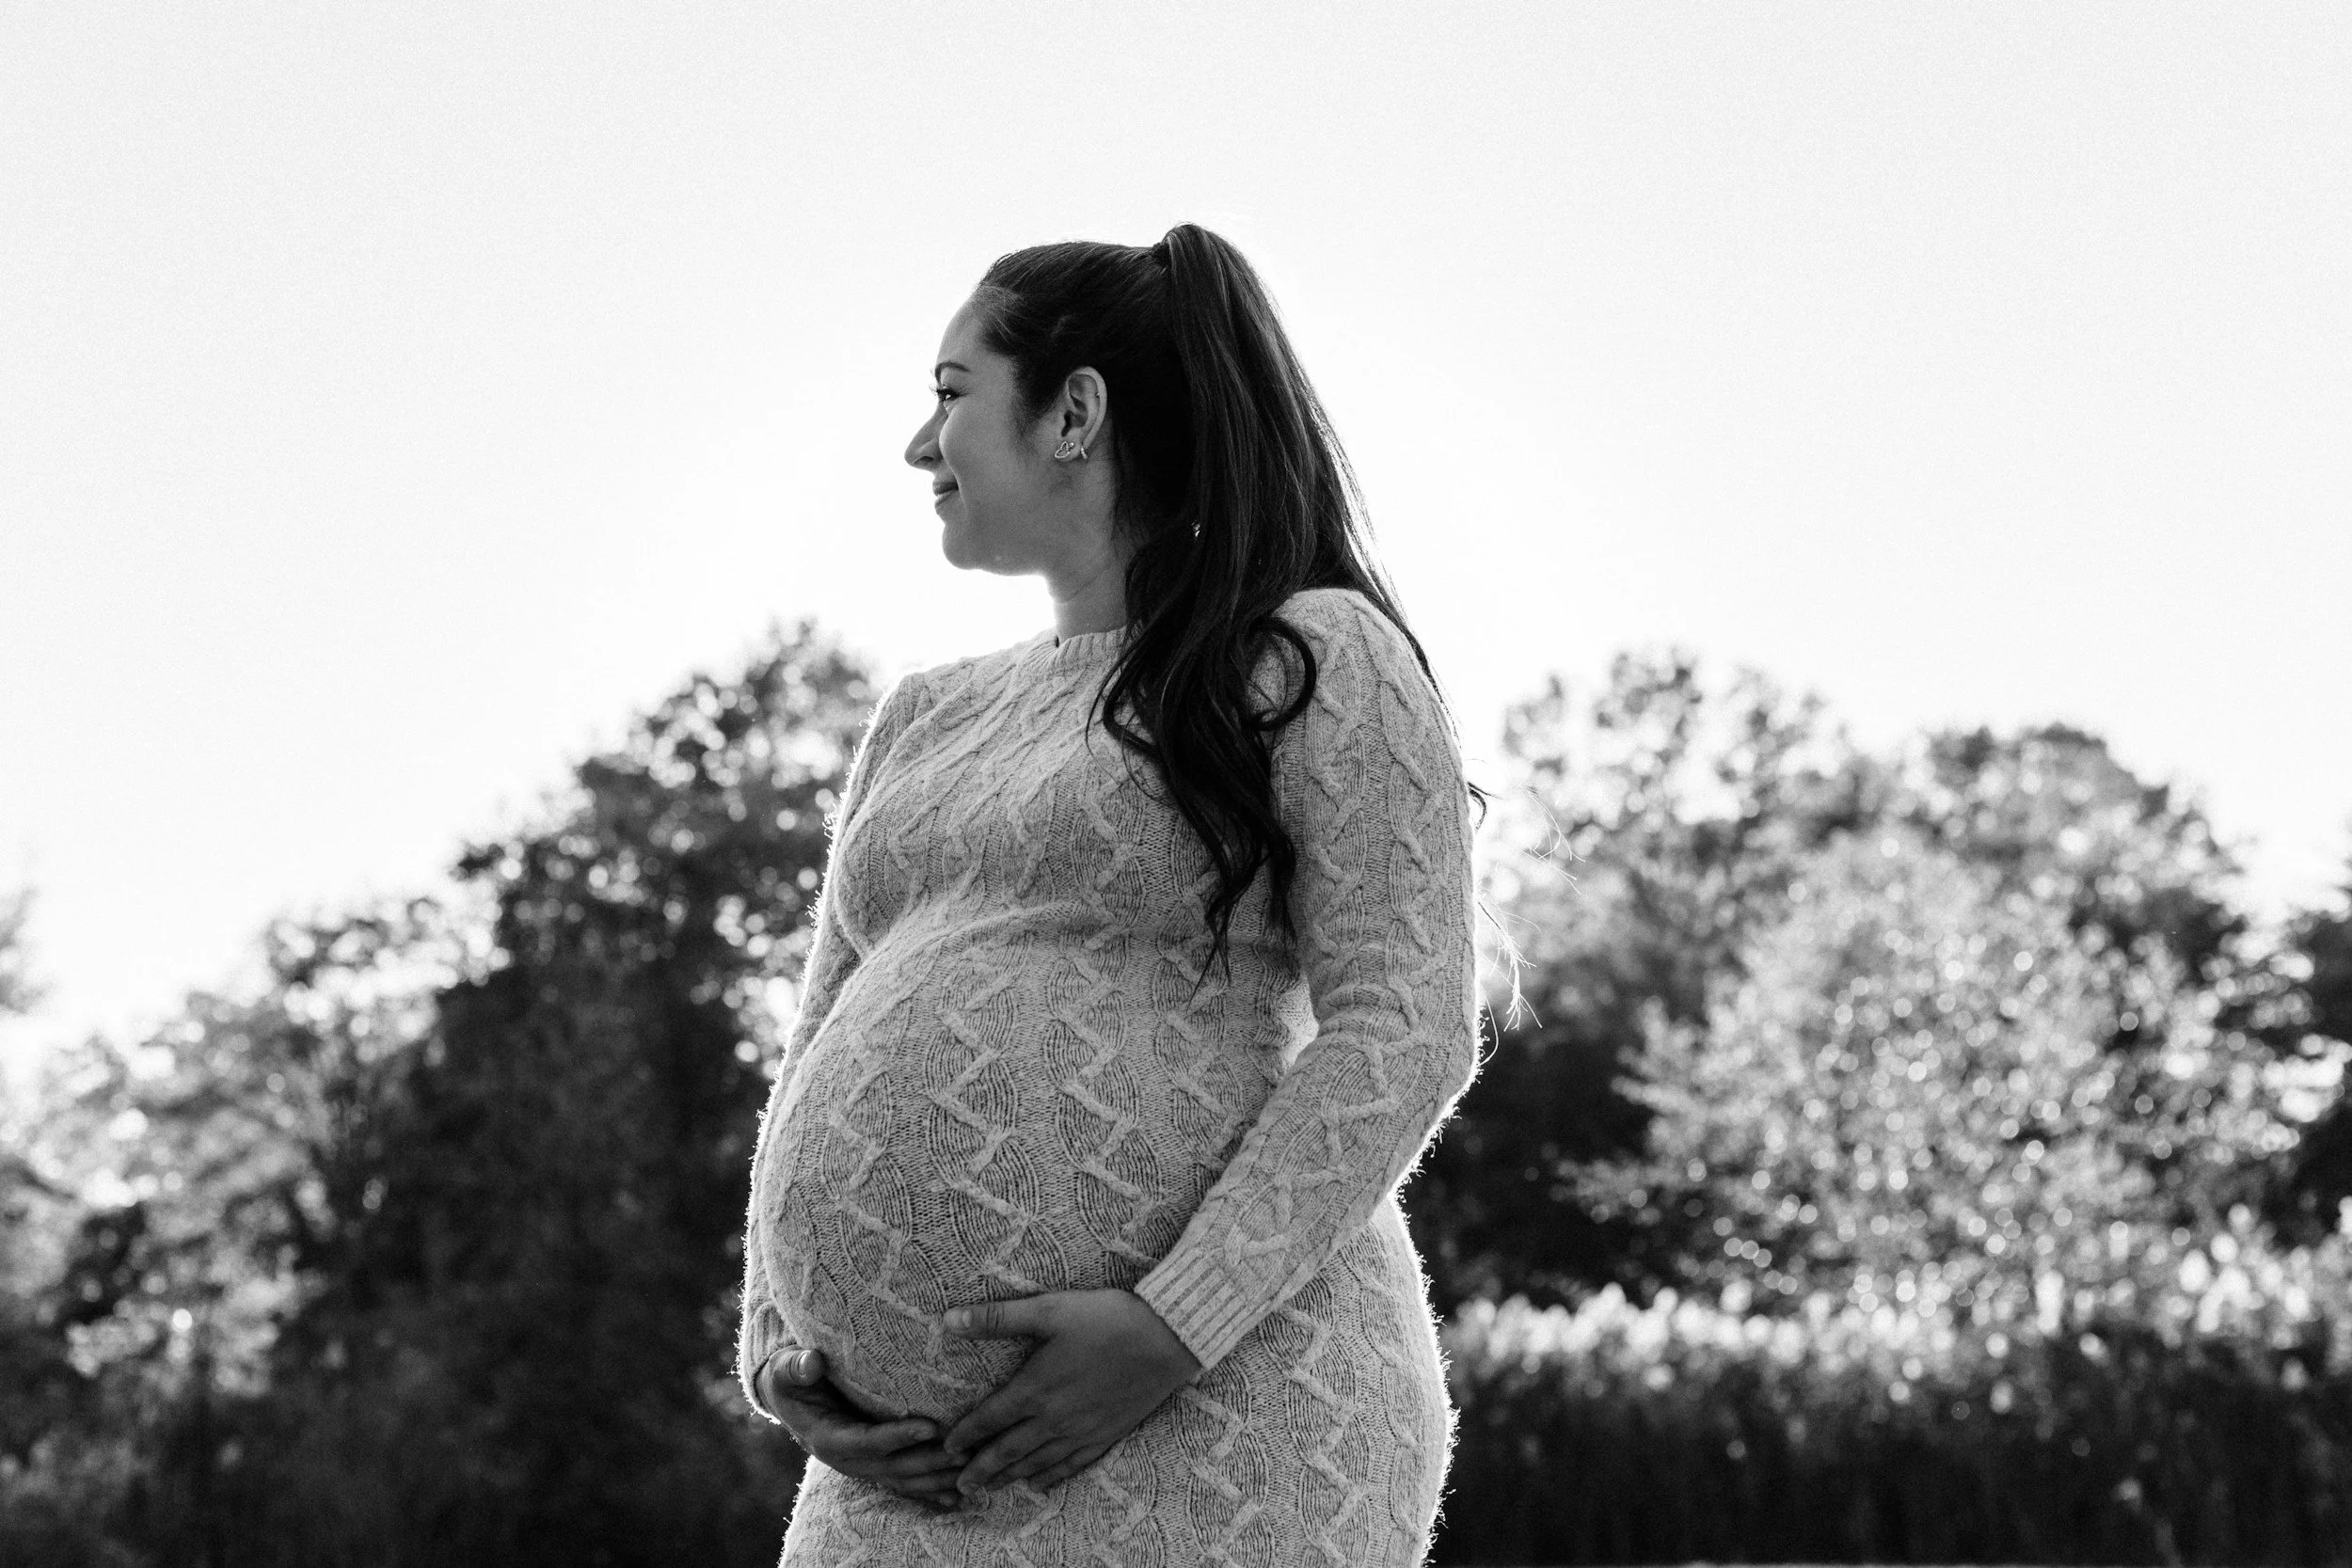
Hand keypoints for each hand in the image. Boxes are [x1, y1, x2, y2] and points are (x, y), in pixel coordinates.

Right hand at [757, 1343, 963, 1509]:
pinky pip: (904, 1484)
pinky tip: (957, 1499)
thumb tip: (811, 1363)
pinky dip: (930, 1493)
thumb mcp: (785, 1369)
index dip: (897, 1437)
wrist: (789, 1399)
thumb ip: (796, 1367)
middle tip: (965, 1451)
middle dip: (929, 1461)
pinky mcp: (873, 1467)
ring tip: (972, 1470)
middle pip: (892, 1467)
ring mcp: (861, 1468)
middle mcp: (846, 1460)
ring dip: (937, 1479)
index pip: (866, 1442)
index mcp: (827, 1437)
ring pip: (903, 1480)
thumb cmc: (790, 1379)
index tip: (930, 1427)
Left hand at [940, 1289, 1202, 1495]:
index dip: (965, 1434)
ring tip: (991, 1489)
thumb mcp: (1049, 1310)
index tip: (947, 1447)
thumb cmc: (1107, 1319)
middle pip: (1008, 1451)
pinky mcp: (1106, 1434)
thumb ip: (997, 1318)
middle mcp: (1054, 1417)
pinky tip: (1041, 1484)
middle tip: (959, 1485)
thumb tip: (949, 1320)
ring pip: (1037, 1462)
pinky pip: (1072, 1465)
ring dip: (1009, 1478)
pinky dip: (1052, 1477)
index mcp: (1036, 1388)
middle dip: (981, 1469)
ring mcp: (1081, 1430)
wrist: (1166, 1339)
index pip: (990, 1418)